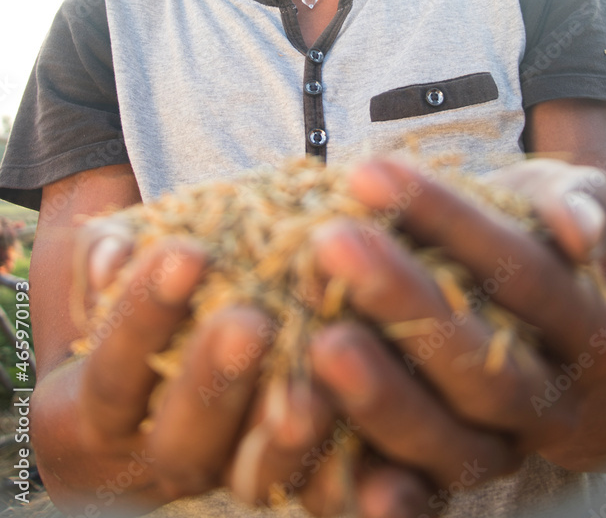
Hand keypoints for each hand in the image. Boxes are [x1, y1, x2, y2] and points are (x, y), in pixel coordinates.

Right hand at [70, 223, 337, 509]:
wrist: (168, 368)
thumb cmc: (145, 297)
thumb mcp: (118, 267)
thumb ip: (106, 251)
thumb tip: (115, 258)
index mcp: (104, 408)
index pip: (115, 369)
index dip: (145, 315)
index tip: (186, 253)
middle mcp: (160, 454)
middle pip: (180, 440)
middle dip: (214, 380)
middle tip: (250, 324)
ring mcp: (223, 472)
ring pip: (249, 476)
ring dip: (284, 435)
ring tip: (316, 389)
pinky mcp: (282, 476)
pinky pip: (312, 486)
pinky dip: (344, 467)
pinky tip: (369, 427)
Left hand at [307, 158, 605, 515]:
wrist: (536, 332)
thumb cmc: (534, 242)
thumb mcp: (560, 204)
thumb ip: (570, 203)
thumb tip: (578, 228)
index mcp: (591, 334)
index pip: (525, 275)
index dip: (451, 220)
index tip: (370, 170)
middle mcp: (552, 406)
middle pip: (486, 368)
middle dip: (404, 301)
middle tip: (330, 241)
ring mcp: (499, 452)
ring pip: (447, 441)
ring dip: (378, 392)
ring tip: (316, 334)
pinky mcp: (444, 482)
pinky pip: (410, 494)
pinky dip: (365, 480)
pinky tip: (311, 433)